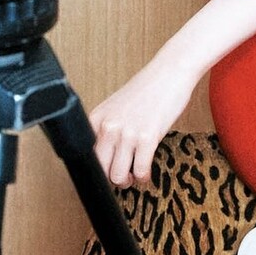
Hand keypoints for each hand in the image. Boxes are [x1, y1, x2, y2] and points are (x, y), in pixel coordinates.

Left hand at [89, 52, 196, 186]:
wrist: (169, 73)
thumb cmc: (146, 90)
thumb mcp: (116, 107)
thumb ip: (106, 128)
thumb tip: (104, 157)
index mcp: (96, 119)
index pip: (86, 155)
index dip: (98, 169)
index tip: (108, 171)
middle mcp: (108, 127)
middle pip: (101, 170)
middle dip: (114, 179)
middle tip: (125, 176)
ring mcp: (127, 133)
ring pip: (119, 176)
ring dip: (129, 180)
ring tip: (136, 174)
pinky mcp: (147, 137)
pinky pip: (141, 171)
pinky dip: (144, 177)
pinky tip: (147, 170)